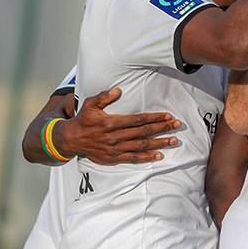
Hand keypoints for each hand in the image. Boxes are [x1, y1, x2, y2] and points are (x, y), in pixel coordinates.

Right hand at [55, 87, 180, 164]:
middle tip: (177, 126)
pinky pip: (133, 158)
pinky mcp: (113, 158)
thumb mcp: (90, 104)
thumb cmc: (83, 120)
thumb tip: (118, 89)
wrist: (71, 140)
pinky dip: (146, 157)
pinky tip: (159, 155)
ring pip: (141, 146)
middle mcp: (115, 137)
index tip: (167, 116)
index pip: (138, 120)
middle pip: (143, 132)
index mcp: (111, 123)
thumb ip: (104, 97)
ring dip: (159, 143)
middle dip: (162, 129)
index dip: (154, 118)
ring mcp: (115, 149)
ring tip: (173, 141)